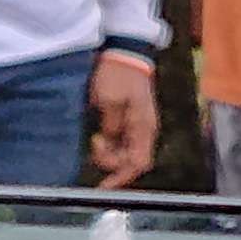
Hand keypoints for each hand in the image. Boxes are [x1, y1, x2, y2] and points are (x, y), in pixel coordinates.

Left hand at [87, 52, 158, 186]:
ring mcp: (138, 125)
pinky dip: (110, 146)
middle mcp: (145, 129)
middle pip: (132, 162)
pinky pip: (122, 143)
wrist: (124, 52)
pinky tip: (99, 137)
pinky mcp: (130, 121)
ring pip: (126, 154)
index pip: (138, 163)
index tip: (102, 187)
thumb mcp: (109, 100)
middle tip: (95, 144)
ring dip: (109, 154)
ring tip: (95, 138)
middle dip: (111, 162)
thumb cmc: (118, 74)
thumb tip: (107, 140)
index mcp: (144, 126)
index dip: (120, 178)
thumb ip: (110, 125)